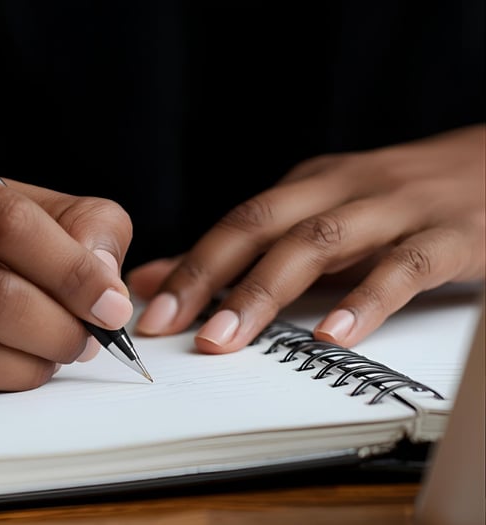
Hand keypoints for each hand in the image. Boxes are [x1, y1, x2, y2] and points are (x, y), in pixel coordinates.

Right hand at [0, 142, 132, 390]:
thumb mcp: (19, 200)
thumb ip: (82, 226)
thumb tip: (108, 285)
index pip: (8, 223)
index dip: (71, 271)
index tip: (112, 305)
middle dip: (61, 327)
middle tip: (91, 338)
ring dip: (36, 362)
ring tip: (60, 350)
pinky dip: (4, 377)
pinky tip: (20, 362)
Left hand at [129, 124, 484, 351]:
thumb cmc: (397, 204)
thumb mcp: (320, 217)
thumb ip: (245, 253)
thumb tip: (158, 278)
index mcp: (309, 186)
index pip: (236, 224)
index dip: (190, 267)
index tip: (152, 313)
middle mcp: (343, 189)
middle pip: (263, 226)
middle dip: (212, 276)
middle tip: (176, 327)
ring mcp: (396, 210)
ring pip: (320, 243)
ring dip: (267, 291)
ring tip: (229, 338)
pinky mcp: (451, 235)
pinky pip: (404, 267)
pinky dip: (366, 301)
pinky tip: (334, 336)